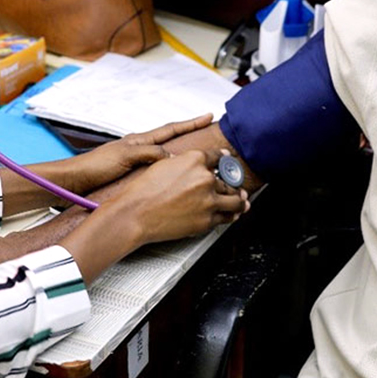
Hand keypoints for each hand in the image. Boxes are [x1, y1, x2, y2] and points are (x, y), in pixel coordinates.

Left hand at [65, 114, 215, 194]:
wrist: (76, 180)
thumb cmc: (95, 166)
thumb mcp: (125, 156)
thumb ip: (148, 153)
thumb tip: (171, 156)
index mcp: (138, 140)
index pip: (170, 129)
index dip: (190, 123)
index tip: (208, 116)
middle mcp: (138, 147)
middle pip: (170, 138)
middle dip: (189, 135)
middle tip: (207, 132)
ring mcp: (135, 160)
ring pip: (164, 154)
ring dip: (181, 154)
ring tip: (197, 156)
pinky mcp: (130, 174)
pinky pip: (156, 168)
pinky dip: (168, 169)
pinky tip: (173, 176)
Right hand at [97, 149, 248, 248]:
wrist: (135, 214)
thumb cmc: (143, 191)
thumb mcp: (163, 164)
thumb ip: (184, 162)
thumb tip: (194, 162)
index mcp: (194, 160)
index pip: (218, 157)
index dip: (224, 159)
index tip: (227, 161)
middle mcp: (205, 178)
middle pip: (229, 179)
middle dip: (231, 183)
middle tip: (233, 186)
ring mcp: (208, 200)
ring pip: (235, 200)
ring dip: (239, 200)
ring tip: (241, 201)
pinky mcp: (207, 220)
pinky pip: (227, 217)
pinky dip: (231, 215)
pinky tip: (232, 214)